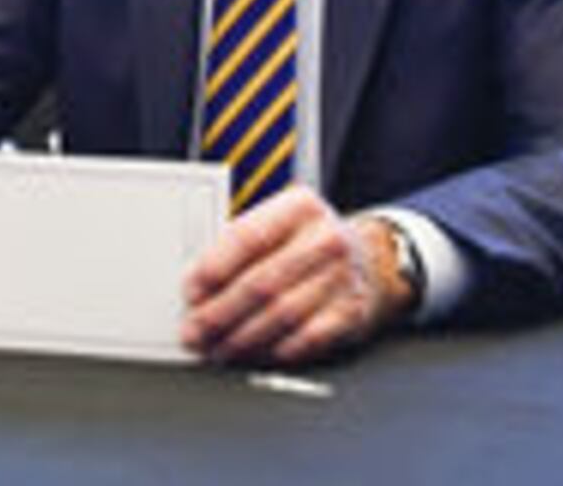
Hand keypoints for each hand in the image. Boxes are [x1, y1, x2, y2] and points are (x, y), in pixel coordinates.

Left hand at [178, 188, 413, 365]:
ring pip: (280, 315)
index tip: (190, 292)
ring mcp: (342, 277)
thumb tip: (198, 288)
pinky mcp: (351, 312)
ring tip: (216, 349)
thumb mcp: (281, 226)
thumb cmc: (309, 244)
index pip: (248, 236)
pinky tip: (252, 355)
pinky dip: (274, 351)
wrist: (372, 261)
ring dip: (241, 339)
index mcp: (299, 207)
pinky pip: (305, 339)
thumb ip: (242, 247)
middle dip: (219, 314)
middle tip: (193, 332)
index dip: (214, 268)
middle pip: (261, 282)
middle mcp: (325, 238)